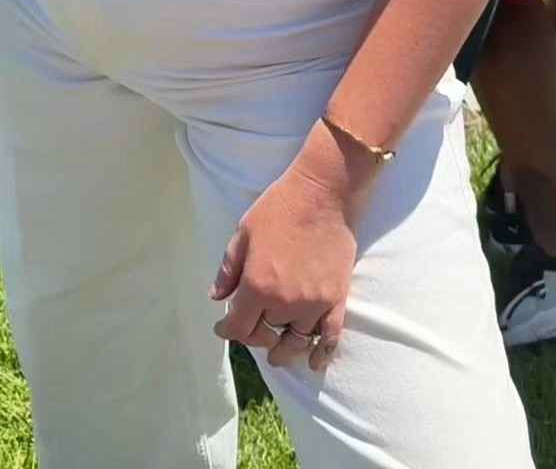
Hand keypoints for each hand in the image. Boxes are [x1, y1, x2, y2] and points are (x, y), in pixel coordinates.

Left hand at [210, 126, 374, 373]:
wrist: (324, 192)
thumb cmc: (280, 207)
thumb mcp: (244, 232)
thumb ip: (229, 268)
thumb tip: (217, 297)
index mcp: (257, 286)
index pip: (238, 327)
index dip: (226, 331)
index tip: (222, 327)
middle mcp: (284, 302)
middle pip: (265, 336)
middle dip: (253, 336)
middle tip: (250, 328)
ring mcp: (313, 303)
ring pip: (295, 341)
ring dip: (283, 348)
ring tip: (277, 351)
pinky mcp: (337, 299)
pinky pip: (330, 338)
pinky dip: (322, 354)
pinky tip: (314, 363)